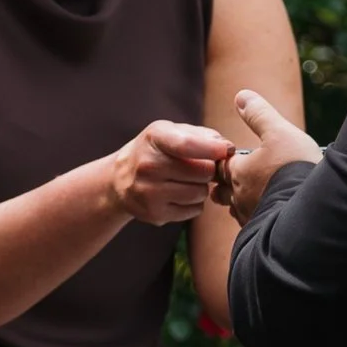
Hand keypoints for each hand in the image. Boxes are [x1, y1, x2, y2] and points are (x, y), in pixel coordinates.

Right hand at [107, 120, 234, 225]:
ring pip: (200, 193)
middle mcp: (148, 166)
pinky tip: (181, 194)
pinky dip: (194, 203)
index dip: (212, 149)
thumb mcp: (170, 132)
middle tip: (201, 167)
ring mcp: (149, 193)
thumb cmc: (154, 150)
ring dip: (202, 187)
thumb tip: (226, 148)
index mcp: (154, 139)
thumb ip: (201, 135)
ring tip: (189, 181)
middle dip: (208, 169)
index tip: (227, 150)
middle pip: (202, 172)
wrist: (120, 179)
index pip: (187, 145)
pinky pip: (194, 210)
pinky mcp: (155, 214)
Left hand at [223, 89, 322, 223]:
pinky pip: (253, 226)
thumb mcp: (280, 132)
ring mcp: (251, 218)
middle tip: (232, 179)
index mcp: (238, 171)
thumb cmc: (294, 169)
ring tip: (250, 197)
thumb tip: (240, 96)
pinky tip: (266, 216)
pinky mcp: (265, 234)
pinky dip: (256, 218)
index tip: (230, 156)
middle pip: (222, 190)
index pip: (222, 164)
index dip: (224, 159)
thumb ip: (260, 114)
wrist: (312, 213)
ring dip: (240, 202)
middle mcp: (238, 196)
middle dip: (226, 184)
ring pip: (236, 210)